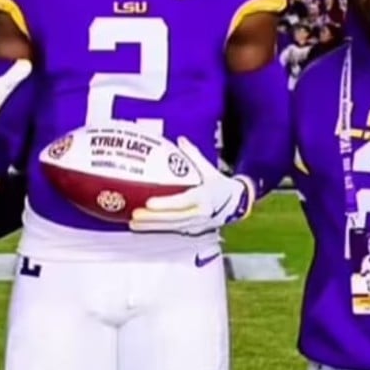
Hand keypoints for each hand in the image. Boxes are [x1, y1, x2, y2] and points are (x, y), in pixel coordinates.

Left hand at [129, 137, 253, 235]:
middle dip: (153, 217)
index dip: (166, 203)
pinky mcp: (191, 230)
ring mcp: (195, 223)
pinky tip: (140, 227)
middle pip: (173, 217)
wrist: (237, 204)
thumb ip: (193, 155)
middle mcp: (200, 213)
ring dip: (151, 226)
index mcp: (205, 197)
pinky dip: (156, 229)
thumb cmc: (221, 186)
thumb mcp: (209, 170)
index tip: (150, 202)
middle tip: (135, 214)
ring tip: (133, 223)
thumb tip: (181, 140)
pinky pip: (171, 229)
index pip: (183, 201)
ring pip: (171, 226)